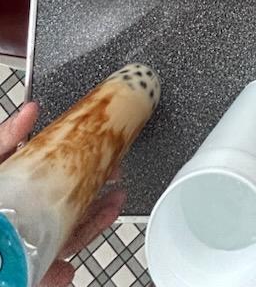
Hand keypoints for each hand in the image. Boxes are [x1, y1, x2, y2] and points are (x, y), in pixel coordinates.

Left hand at [0, 102, 125, 286]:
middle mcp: (21, 219)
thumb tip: (30, 112)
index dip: (81, 164)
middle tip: (116, 181)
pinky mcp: (25, 272)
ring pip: (66, 238)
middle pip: (66, 207)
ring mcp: (22, 248)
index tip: (103, 156)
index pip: (52, 174)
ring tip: (111, 208)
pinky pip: (48, 273)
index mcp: (15, 192)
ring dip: (92, 226)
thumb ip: (4, 140)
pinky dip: (61, 274)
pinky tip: (66, 268)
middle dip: (97, 195)